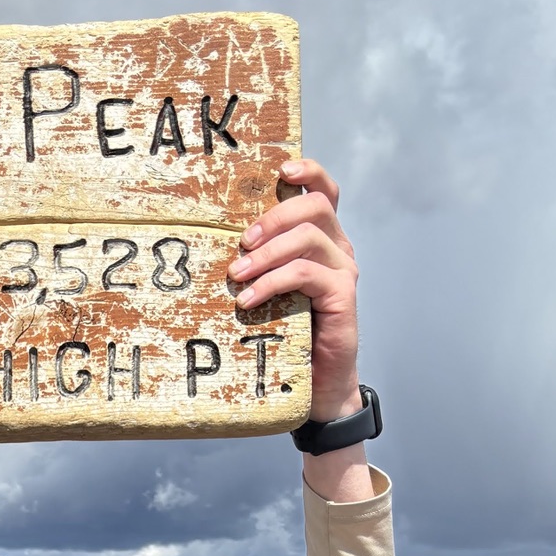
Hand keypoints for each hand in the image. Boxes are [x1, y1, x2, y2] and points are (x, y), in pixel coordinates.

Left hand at [229, 159, 374, 501]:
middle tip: (242, 244)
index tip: (280, 168)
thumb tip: (212, 247)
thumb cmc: (285, 337)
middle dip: (273, 217)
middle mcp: (337, 250)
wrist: (316, 388)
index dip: (308, 171)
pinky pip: (307, 274)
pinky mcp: (343, 298)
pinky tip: (249, 300)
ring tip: (238, 276)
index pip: (324, 191)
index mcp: (321, 240)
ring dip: (266, 253)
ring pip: (308, 237)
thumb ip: (256, 265)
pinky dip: (273, 282)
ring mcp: (343, 273)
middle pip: (315, 206)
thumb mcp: (268, 293)